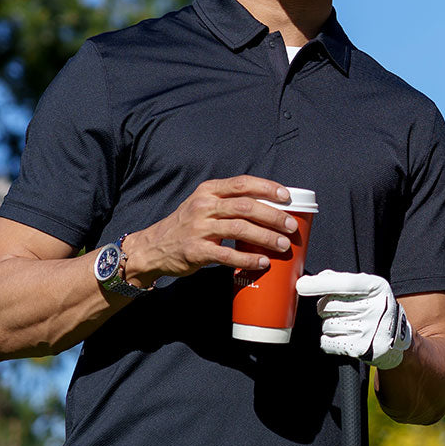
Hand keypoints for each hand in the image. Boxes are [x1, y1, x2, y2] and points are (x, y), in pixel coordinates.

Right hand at [123, 176, 297, 285]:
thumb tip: (270, 207)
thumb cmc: (187, 225)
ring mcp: (199, 228)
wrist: (154, 247)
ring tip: (282, 245)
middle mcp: (204, 206)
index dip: (267, 188)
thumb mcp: (204, 204)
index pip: (242, 183)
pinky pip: (227, 255)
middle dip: (273, 215)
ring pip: (240, 229)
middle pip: (246, 206)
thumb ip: (230, 202)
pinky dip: (248, 259)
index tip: (286, 196)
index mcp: (209, 191)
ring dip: (266, 237)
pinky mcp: (196, 251)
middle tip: (290, 225)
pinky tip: (262, 262)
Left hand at [296, 271, 412, 368]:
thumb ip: (343, 280)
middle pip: (329, 305)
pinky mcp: (360, 348)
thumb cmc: (375, 308)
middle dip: (325, 307)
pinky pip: (327, 341)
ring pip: (326, 324)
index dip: (320, 284)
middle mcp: (375, 307)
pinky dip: (328, 340)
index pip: (345, 284)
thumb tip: (316, 278)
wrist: (395, 339)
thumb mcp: (368, 289)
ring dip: (329, 324)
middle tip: (337, 309)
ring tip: (345, 324)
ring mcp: (368, 329)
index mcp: (377, 288)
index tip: (301, 285)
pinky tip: (342, 336)